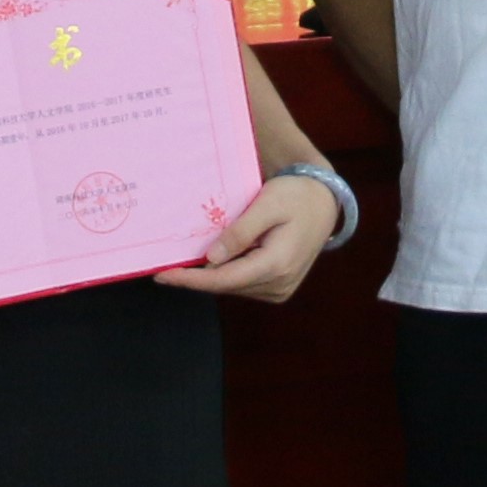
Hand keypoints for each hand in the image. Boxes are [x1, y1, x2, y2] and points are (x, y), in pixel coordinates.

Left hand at [159, 173, 343, 303]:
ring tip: (189, 258)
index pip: (224, 279)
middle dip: (195, 277)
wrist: (324, 204)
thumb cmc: (295, 197)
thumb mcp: (267, 205)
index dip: (191, 280)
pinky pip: (243, 285)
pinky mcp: (278, 288)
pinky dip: (226, 274)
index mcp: (277, 264)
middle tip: (166, 264)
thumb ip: (240, 232)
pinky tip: (216, 258)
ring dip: (211, 275)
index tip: (162, 275)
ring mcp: (280, 290)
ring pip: (233, 287)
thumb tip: (211, 259)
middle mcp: (279, 284)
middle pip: (226, 285)